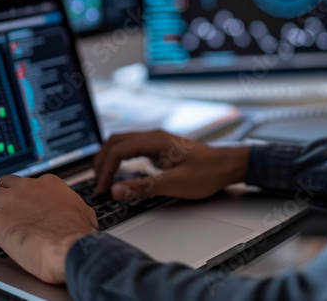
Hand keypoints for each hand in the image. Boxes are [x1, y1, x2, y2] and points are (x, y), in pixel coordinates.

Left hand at [0, 174, 96, 283]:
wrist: (70, 247)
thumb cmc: (79, 235)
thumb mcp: (84, 214)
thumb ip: (74, 208)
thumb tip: (79, 213)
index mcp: (49, 185)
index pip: (29, 183)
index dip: (23, 194)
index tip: (23, 200)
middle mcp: (27, 189)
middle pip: (4, 185)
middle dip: (1, 195)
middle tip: (0, 205)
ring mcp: (10, 203)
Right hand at [93, 130, 248, 200]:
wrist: (227, 166)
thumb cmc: (207, 172)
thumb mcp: (174, 184)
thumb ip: (143, 187)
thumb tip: (116, 190)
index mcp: (154, 140)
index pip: (117, 150)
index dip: (105, 170)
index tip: (103, 189)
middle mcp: (153, 136)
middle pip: (114, 142)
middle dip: (102, 162)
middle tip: (98, 184)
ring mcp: (156, 141)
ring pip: (122, 143)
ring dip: (109, 159)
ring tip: (104, 179)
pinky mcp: (160, 148)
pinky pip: (132, 148)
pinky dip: (120, 159)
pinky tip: (121, 172)